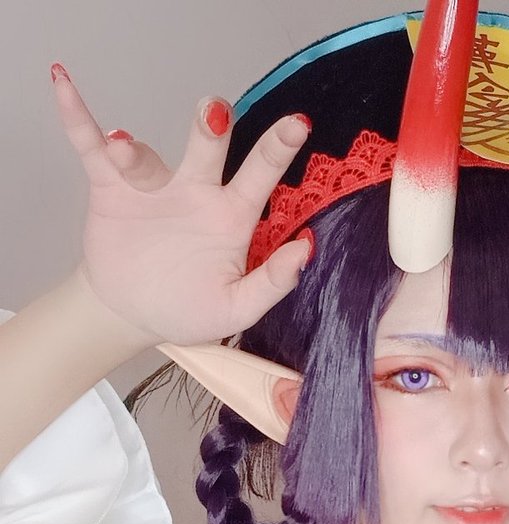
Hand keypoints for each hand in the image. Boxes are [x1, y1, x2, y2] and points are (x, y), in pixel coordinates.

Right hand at [51, 65, 312, 346]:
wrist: (134, 316)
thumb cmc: (189, 309)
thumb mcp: (236, 309)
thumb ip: (271, 284)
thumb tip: (305, 251)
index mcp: (231, 217)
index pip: (259, 176)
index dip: (277, 149)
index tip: (298, 123)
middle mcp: (195, 192)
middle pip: (208, 148)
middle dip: (211, 126)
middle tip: (215, 112)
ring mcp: (153, 187)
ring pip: (146, 156)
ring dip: (133, 152)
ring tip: (121, 149)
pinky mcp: (111, 189)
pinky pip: (91, 147)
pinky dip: (78, 118)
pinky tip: (65, 86)